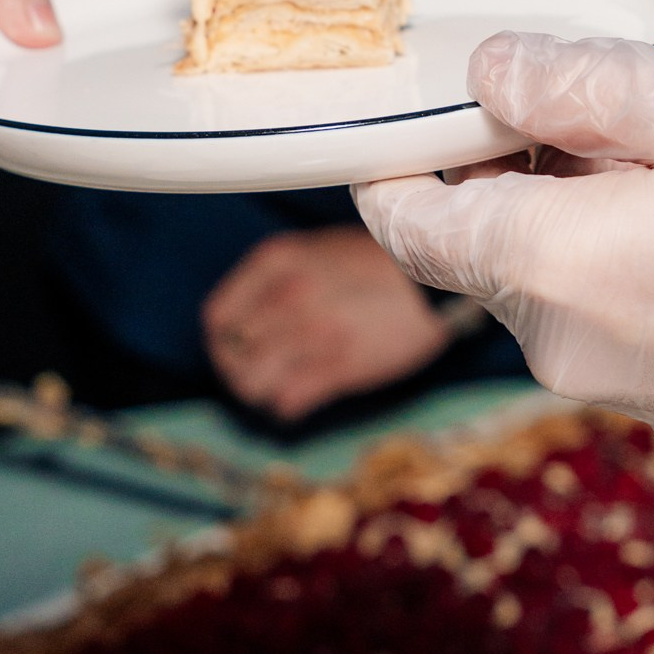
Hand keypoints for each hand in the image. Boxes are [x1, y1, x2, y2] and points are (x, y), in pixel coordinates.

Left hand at [202, 224, 451, 421]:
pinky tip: (303, 393)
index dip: (222, 341)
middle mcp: (287, 295)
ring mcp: (312, 331)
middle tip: (261, 371)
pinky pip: (288, 402)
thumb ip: (275, 278)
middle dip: (241, 369)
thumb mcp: (318, 249)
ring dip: (262, 391)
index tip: (237, 348)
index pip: (217, 317)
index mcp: (278, 260)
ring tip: (280, 384)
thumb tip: (241, 321)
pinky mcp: (340, 366)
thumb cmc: (378, 263)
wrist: (436, 278)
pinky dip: (289, 404)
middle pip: (231, 354)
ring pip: (252, 384)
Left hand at [357, 34, 653, 531]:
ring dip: (569, 206)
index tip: (433, 102)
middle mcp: (552, 340)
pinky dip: (612, 254)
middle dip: (505, 165)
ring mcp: (606, 381)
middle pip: (475, 241)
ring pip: (540, 272)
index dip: (397, 157)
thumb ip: (579, 85)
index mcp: (542, 265)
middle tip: (585, 96)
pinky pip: (597, 310)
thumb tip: (489, 71)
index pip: (403, 220)